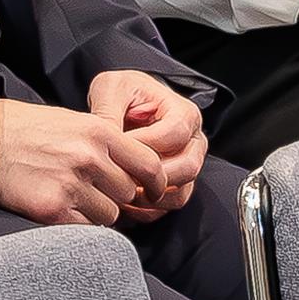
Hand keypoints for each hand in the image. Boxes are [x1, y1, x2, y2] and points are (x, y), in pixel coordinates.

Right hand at [0, 96, 168, 227]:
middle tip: (96, 191)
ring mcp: (71, 184)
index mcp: (99, 132)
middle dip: (116, 195)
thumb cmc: (27, 130)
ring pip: (110, 215)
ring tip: (71, 196)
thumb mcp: (75, 122)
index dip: (156, 183)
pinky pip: (85, 228)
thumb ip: (108, 144)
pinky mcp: (52, 209)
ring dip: (96, 212)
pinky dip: (76, 223)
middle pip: (128, 193)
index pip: (149, 165)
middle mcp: (89, 158)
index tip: (154, 191)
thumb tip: (136, 172)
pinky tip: (59, 207)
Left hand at [84, 69, 207, 214]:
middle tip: (119, 175)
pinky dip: (146, 210)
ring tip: (120, 192)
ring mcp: (187, 166)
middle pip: (186, 168)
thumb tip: (105, 138)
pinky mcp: (176, 185)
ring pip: (180, 193)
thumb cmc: (123, 94)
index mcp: (184, 114)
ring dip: (149, 198)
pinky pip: (168, 206)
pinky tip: (123, 204)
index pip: (174, 135)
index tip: (117, 149)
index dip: (144, 145)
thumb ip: (109, 110)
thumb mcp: (111, 89)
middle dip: (151, 177)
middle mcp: (193, 142)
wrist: (125, 106)